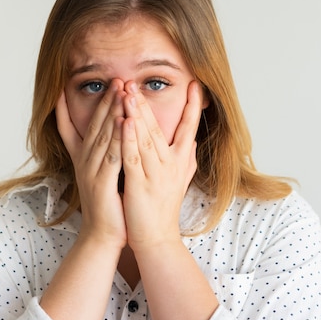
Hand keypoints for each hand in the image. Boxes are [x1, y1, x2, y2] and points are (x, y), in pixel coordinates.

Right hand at [56, 79, 126, 247]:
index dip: (75, 106)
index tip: (79, 85)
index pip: (75, 126)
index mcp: (84, 158)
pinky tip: (124, 121)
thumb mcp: (103, 175)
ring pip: (103, 135)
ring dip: (111, 111)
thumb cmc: (108, 205)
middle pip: (94, 124)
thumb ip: (106, 153)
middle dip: (105, 100)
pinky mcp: (102, 183)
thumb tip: (113, 134)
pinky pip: (111, 155)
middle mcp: (84, 161)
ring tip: (120, 90)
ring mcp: (91, 171)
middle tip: (115, 78)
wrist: (102, 235)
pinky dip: (117, 137)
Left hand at [120, 80, 202, 249]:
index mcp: (182, 162)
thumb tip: (194, 142)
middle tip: (136, 81)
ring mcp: (157, 174)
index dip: (193, 107)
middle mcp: (172, 165)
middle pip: (159, 128)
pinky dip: (129, 138)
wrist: (157, 238)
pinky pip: (134, 157)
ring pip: (146, 138)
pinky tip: (124, 122)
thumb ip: (188, 160)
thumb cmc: (165, 209)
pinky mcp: (141, 184)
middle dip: (147, 103)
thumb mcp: (182, 181)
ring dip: (136, 114)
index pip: (189, 128)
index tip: (196, 84)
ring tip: (128, 92)